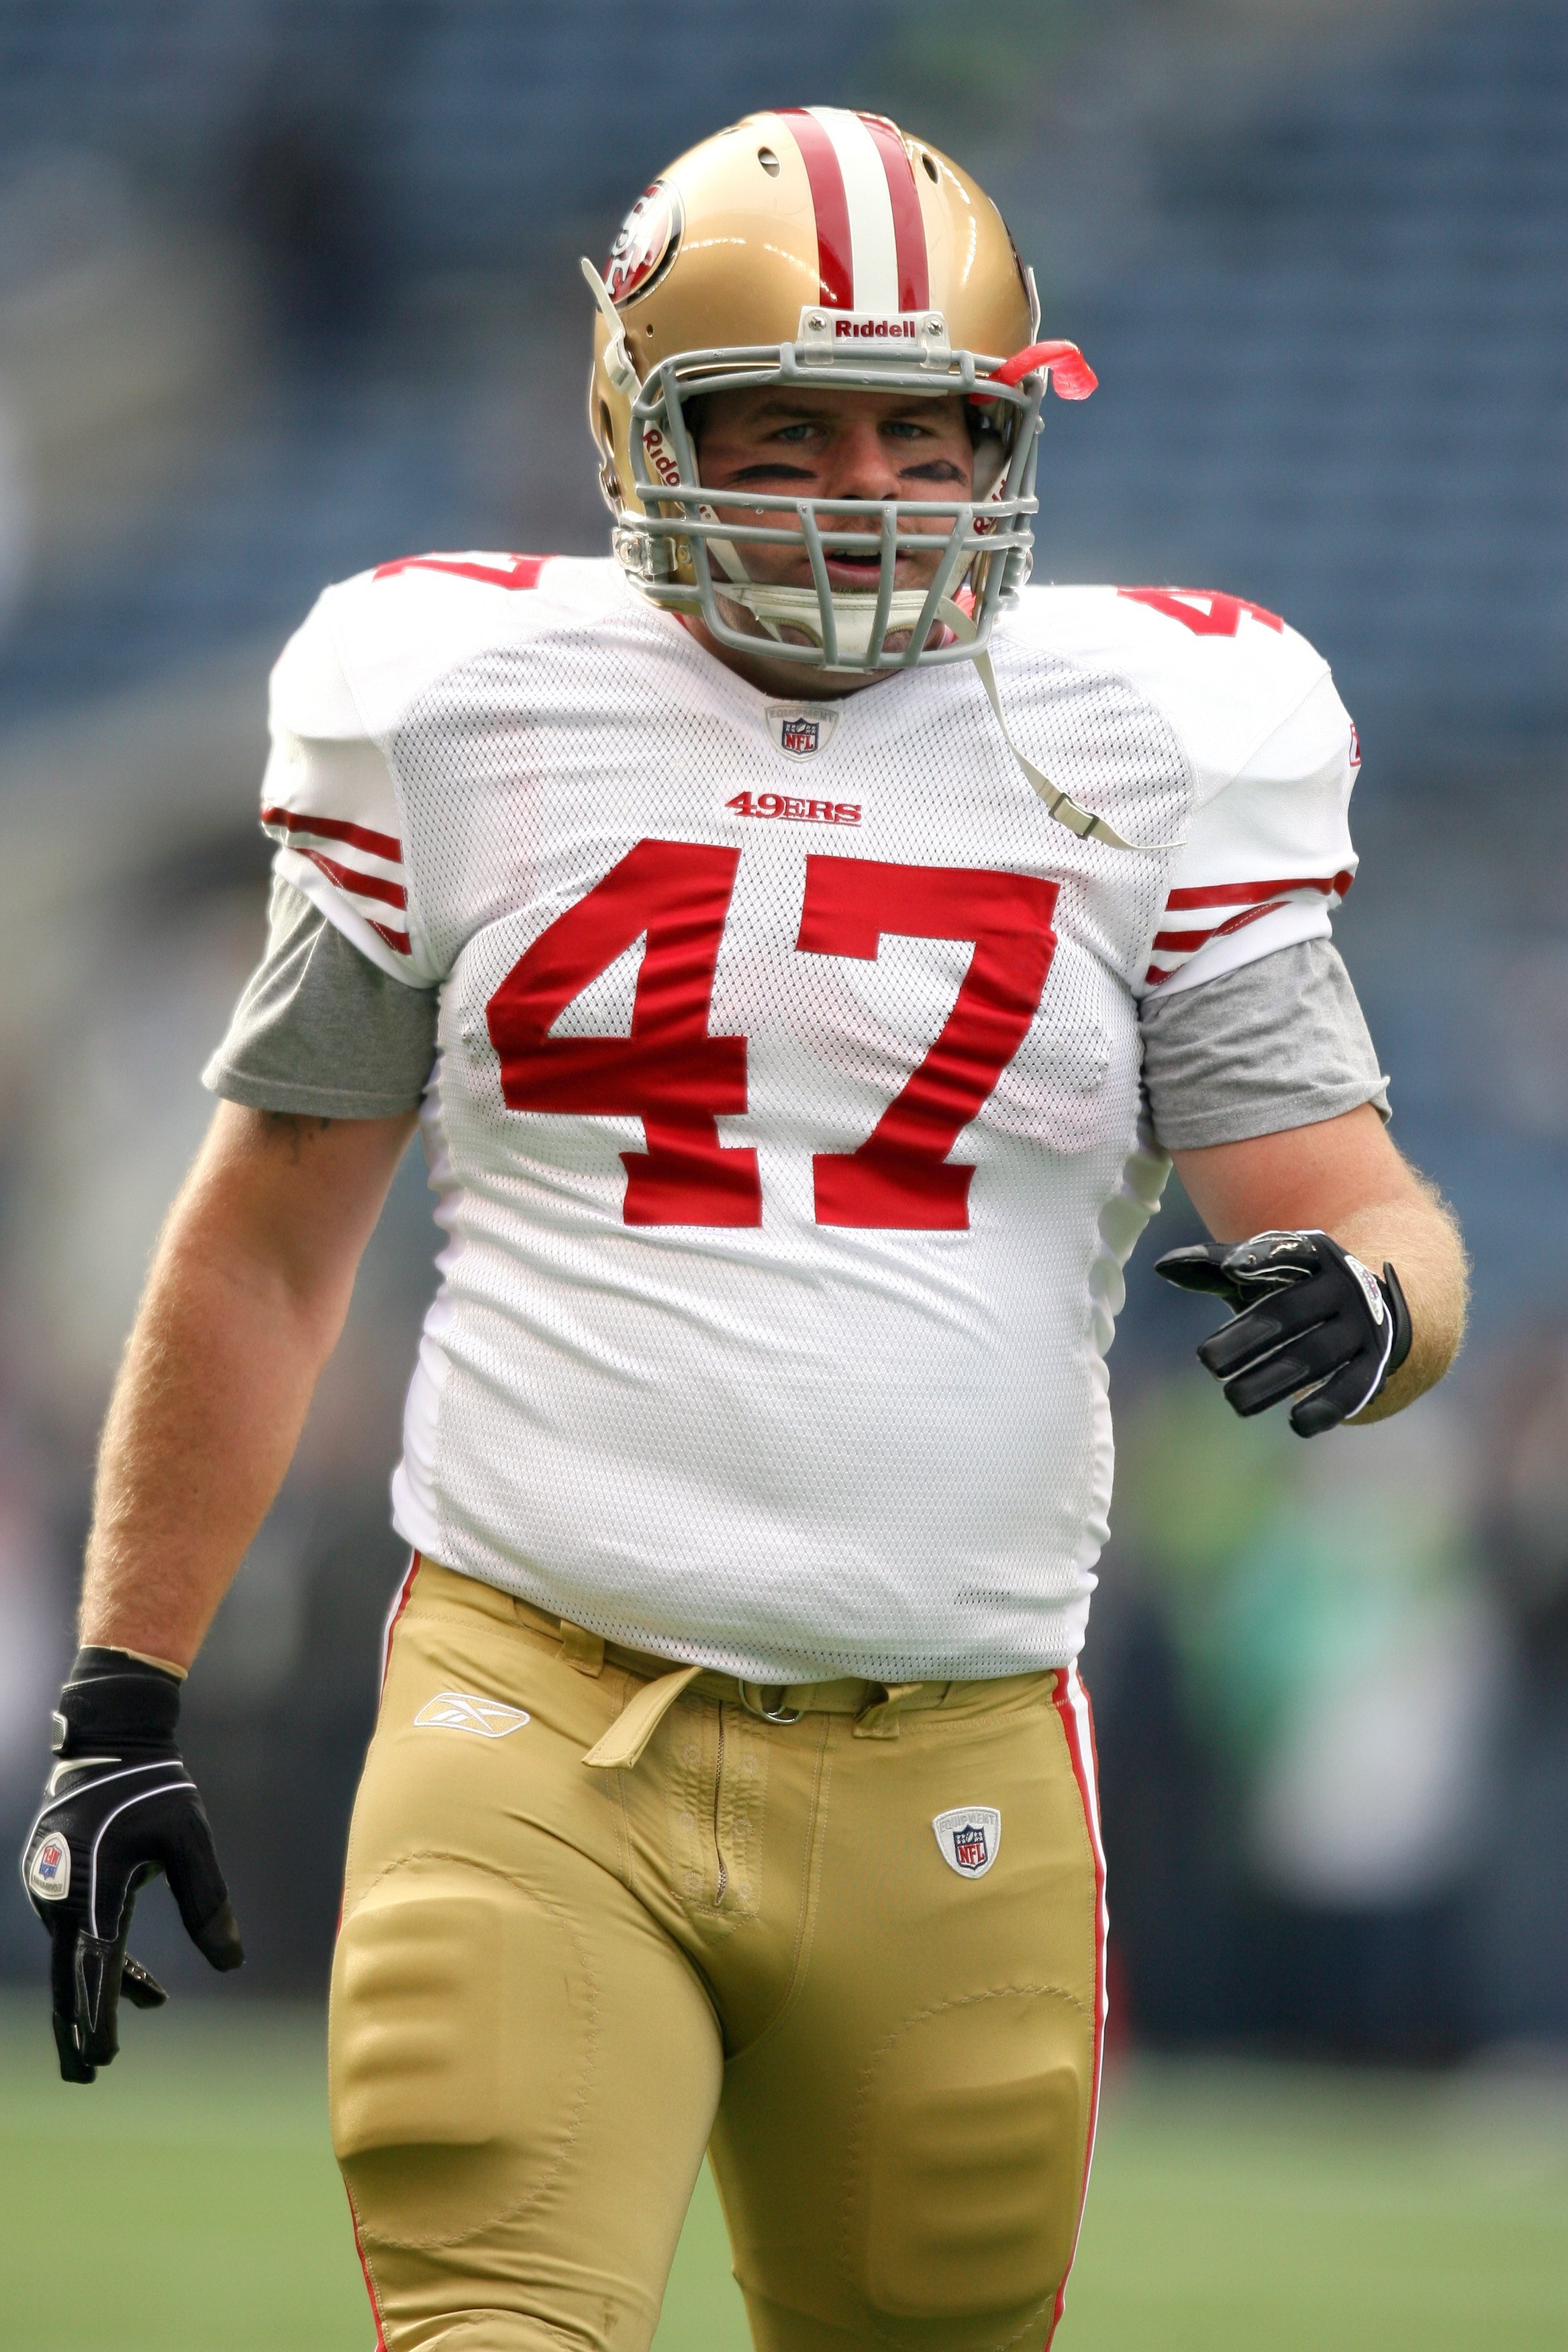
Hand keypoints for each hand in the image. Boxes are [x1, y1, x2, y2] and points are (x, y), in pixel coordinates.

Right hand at [20, 1648, 243, 2082]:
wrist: (110, 1740)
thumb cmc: (156, 1789)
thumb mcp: (189, 1841)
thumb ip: (207, 1901)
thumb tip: (232, 1961)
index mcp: (94, 1888)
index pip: (96, 1967)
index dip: (100, 2016)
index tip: (104, 2057)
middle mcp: (63, 1894)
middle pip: (67, 1977)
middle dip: (77, 2029)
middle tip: (86, 2076)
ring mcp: (51, 1888)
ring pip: (73, 1957)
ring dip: (92, 1998)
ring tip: (108, 2046)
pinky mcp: (55, 1880)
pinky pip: (75, 1934)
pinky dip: (102, 1963)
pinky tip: (145, 1990)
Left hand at [1154, 1228, 1411, 1437]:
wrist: (1376, 1307)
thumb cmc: (1296, 1289)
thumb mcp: (1263, 1274)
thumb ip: (1214, 1267)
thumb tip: (1162, 1267)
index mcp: (1314, 1256)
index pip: (1288, 1252)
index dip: (1261, 1257)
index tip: (1232, 1268)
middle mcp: (1342, 1288)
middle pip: (1291, 1311)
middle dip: (1249, 1336)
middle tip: (1207, 1363)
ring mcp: (1362, 1326)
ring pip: (1317, 1353)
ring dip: (1275, 1379)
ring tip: (1235, 1402)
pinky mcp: (1373, 1364)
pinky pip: (1352, 1388)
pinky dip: (1326, 1407)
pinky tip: (1297, 1424)